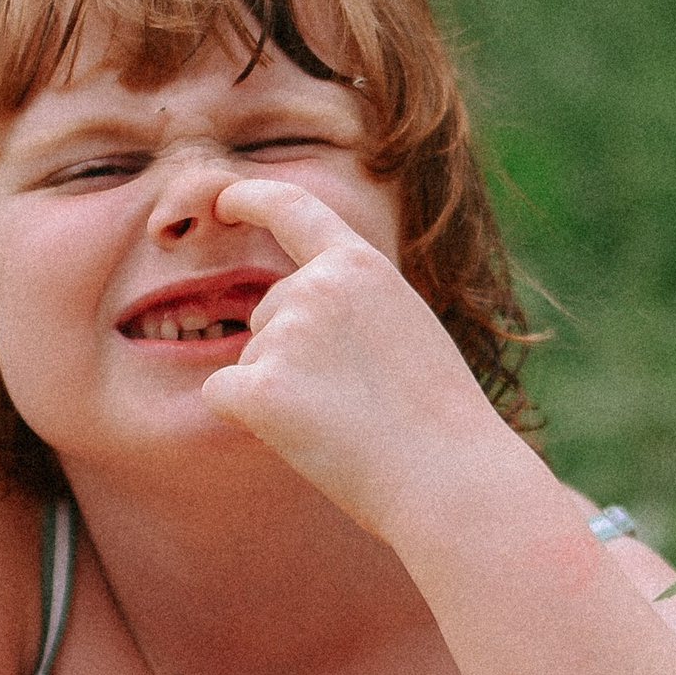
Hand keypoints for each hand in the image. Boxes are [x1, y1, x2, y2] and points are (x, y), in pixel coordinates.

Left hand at [198, 178, 526, 539]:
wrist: (452, 478)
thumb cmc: (440, 422)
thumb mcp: (406, 330)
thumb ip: (351, 310)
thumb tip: (284, 332)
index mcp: (362, 266)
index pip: (293, 210)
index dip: (250, 197)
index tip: (224, 196)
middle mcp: (317, 287)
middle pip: (265, 317)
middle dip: (291, 359)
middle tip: (359, 402)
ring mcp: (286, 334)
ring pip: (250, 362)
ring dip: (282, 396)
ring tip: (348, 423)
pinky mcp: (260, 387)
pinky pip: (223, 396)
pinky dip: (251, 421)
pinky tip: (306, 438)